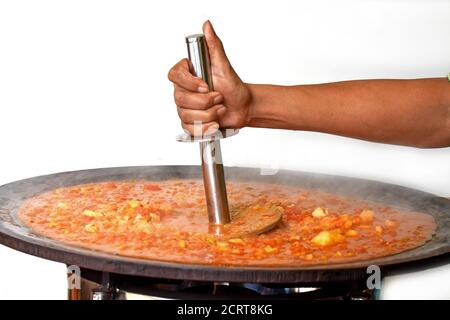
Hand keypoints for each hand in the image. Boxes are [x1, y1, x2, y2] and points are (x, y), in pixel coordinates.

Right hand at [168, 20, 251, 134]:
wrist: (242, 107)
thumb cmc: (233, 87)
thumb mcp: (224, 66)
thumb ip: (214, 46)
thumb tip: (207, 26)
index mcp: (188, 75)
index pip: (175, 76)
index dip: (189, 83)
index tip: (206, 85)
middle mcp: (183, 91)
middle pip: (181, 99)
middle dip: (205, 102)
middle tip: (219, 98)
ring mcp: (185, 108)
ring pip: (186, 115)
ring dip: (209, 115)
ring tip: (220, 109)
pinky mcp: (190, 123)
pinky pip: (190, 129)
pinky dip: (205, 128)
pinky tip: (215, 123)